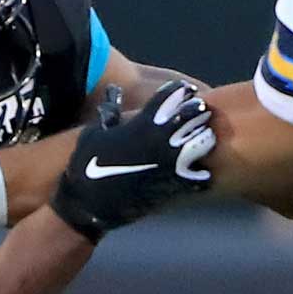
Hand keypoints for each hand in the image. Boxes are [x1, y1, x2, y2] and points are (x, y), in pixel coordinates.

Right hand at [50, 80, 214, 241]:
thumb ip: (110, 112)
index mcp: (143, 121)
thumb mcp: (95, 132)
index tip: (185, 92)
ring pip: (205, 141)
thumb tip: (113, 94)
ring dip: (204, 141)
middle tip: (197, 116)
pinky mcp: (176, 186)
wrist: (87, 202)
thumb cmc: (87, 165)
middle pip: (194, 114)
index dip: (181, 91)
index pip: (174, 94)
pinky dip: (201, 177)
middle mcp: (161, 138)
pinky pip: (202, 177)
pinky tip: (196, 176)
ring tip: (199, 144)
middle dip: (197, 113)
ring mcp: (172, 162)